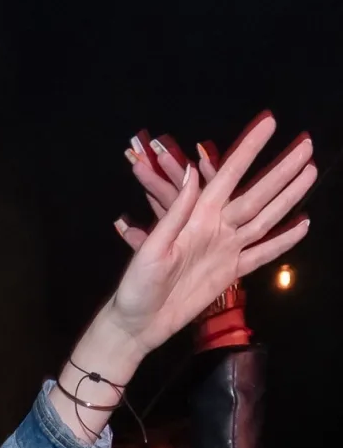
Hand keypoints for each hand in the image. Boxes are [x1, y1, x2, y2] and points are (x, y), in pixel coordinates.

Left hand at [102, 112, 312, 356]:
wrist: (139, 323)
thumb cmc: (136, 285)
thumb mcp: (151, 249)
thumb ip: (174, 213)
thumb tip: (192, 172)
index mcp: (195, 217)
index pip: (226, 176)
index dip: (247, 150)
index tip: (268, 124)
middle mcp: (214, 227)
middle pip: (255, 194)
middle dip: (280, 170)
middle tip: (306, 145)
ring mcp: (225, 249)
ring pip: (264, 218)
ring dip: (288, 197)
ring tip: (310, 173)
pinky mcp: (231, 272)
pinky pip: (262, 253)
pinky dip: (283, 241)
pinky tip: (303, 225)